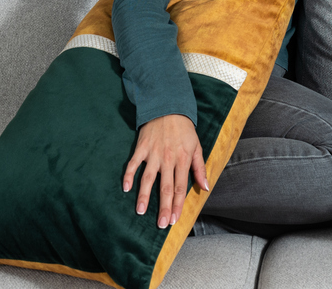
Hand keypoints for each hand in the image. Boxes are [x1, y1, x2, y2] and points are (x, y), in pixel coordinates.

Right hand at [124, 114, 208, 228]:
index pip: (180, 187)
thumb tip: (205, 187)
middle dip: (163, 207)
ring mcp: (153, 154)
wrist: (169, 108)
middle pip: (165, 187)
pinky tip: (126, 188)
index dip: (177, 205)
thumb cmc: (184, 130)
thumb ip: (200, 168)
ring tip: (140, 211)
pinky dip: (129, 175)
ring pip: (148, 178)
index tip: (174, 220)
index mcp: (183, 160)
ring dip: (144, 195)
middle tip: (160, 224)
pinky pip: (133, 164)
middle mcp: (168, 159)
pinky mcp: (141, 148)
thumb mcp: (197, 147)